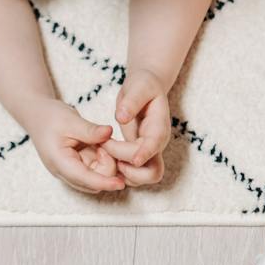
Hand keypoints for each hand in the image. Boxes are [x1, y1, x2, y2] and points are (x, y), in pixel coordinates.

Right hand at [25, 98, 125, 192]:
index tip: (120, 184)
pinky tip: (99, 146)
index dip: (104, 183)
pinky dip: (102, 161)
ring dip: (105, 164)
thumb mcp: (70, 120)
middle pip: (92, 183)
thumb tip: (109, 132)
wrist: (39, 115)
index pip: (84, 179)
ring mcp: (70, 171)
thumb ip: (90, 130)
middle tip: (104, 143)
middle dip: (106, 167)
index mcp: (59, 162)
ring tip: (100, 143)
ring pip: (95, 179)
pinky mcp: (77, 168)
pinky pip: (94, 171)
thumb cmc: (50, 117)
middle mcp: (64, 172)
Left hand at [105, 66, 172, 186]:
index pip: (155, 144)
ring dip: (125, 174)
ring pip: (145, 177)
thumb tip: (121, 117)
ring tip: (104, 153)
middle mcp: (157, 144)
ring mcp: (150, 152)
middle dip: (130, 167)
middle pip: (152, 170)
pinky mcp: (139, 156)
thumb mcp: (139, 86)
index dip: (146, 153)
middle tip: (107, 148)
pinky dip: (121, 172)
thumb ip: (132, 101)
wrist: (146, 90)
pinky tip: (105, 157)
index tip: (134, 160)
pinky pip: (134, 174)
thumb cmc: (143, 86)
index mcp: (159, 127)